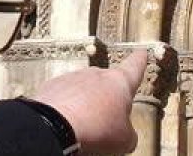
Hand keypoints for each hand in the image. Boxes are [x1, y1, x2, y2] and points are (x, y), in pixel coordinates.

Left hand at [32, 49, 146, 154]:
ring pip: (83, 91)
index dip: (139, 61)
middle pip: (106, 83)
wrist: (54, 129)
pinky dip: (64, 109)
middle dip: (106, 98)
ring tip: (82, 128)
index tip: (141, 53)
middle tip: (106, 119)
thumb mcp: (124, 140)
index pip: (135, 67)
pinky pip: (62, 98)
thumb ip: (128, 133)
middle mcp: (96, 74)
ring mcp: (72, 78)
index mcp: (119, 82)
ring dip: (84, 105)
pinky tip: (64, 125)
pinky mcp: (51, 87)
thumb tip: (125, 136)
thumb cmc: (95, 131)